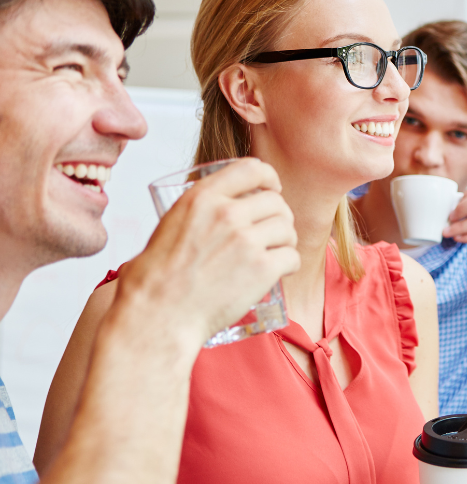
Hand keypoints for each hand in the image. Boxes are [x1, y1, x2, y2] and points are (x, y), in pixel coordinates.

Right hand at [116, 158, 299, 347]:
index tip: (273, 188)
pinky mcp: (261, 269)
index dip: (268, 177)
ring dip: (286, 240)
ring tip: (275, 253)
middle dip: (279, 216)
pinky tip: (280, 271)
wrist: (158, 315)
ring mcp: (246, 241)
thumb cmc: (156, 278)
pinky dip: (291, 264)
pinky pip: (293, 257)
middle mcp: (226, 213)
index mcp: (201, 197)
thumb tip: (218, 207)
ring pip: (287, 228)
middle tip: (273, 232)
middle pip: (275, 202)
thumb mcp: (170, 225)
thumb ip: (199, 210)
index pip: (251, 168)